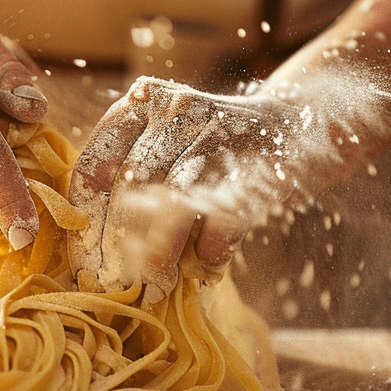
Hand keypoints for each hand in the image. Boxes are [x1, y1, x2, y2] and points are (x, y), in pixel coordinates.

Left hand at [67, 76, 390, 299]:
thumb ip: (133, 185)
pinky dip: (210, 247)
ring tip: (155, 286)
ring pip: (172, 204)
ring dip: (160, 254)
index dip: (84, 220)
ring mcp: (219, 132)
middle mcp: (175, 109)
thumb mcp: (170, 148)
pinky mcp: (260, 162)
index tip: (81, 262)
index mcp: (141, 103)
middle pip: (130, 188)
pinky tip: (207, 265)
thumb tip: (92, 253)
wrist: (308, 120)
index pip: (95, 164)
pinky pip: (223, 215)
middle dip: (119, 244)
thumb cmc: (220, 147)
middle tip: (115, 285)